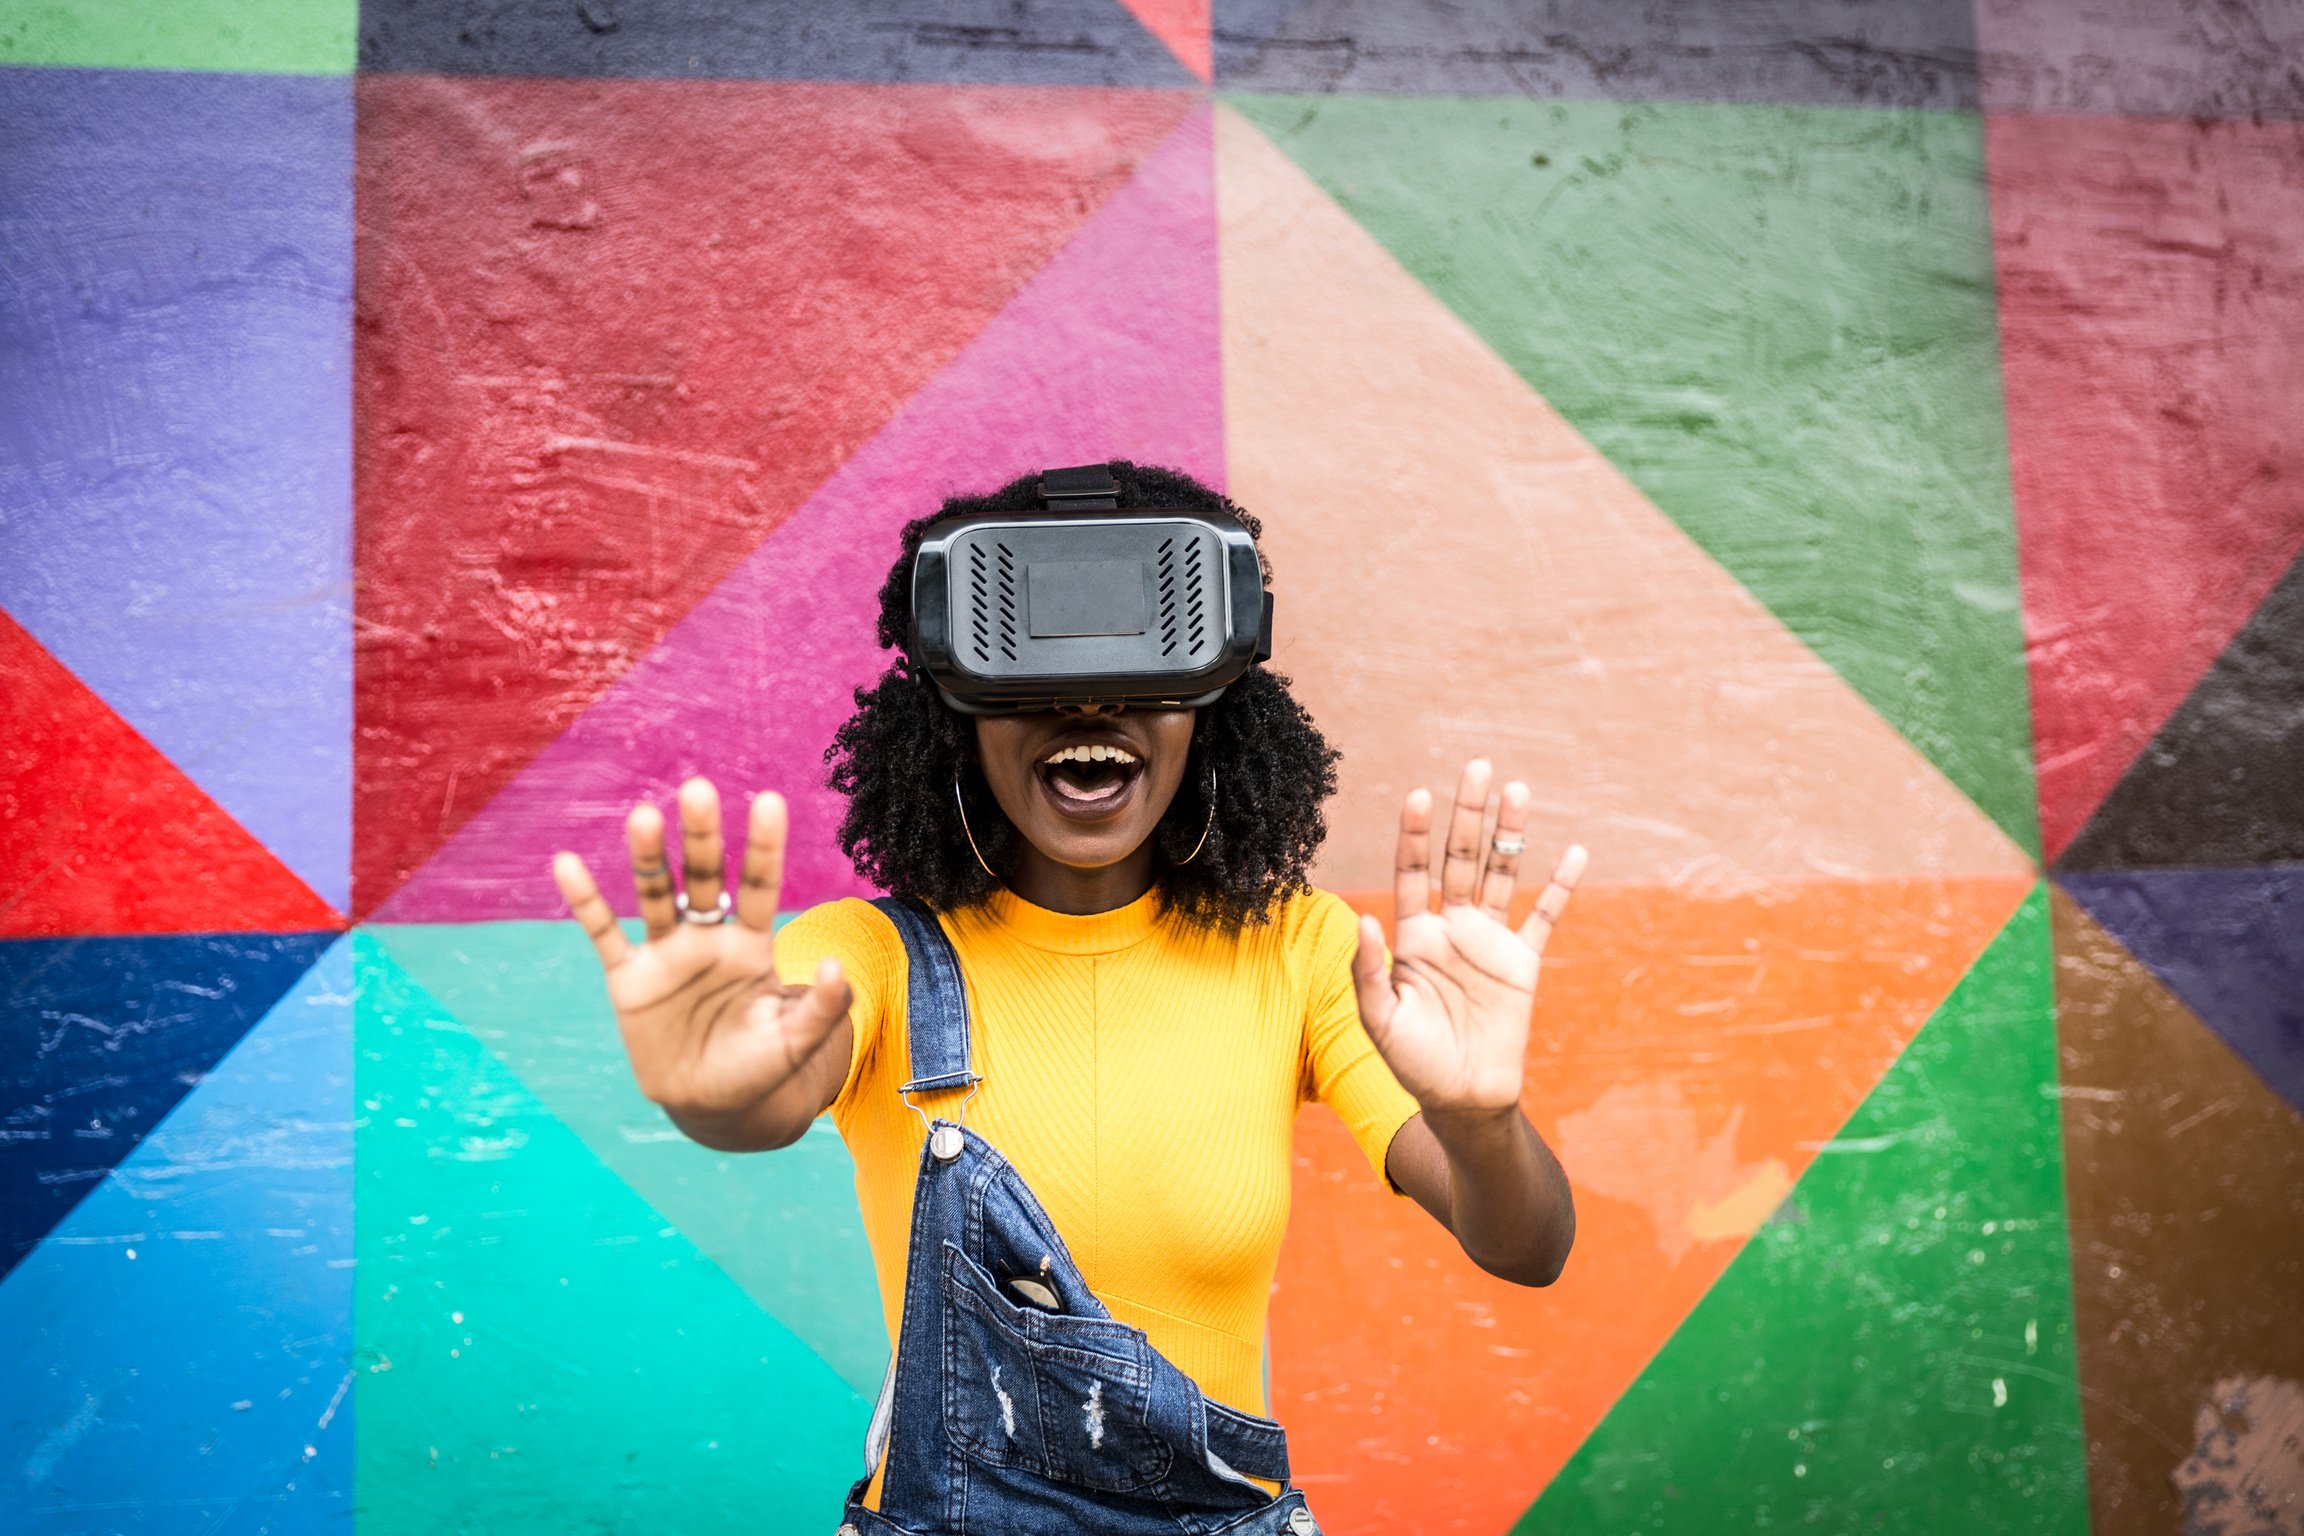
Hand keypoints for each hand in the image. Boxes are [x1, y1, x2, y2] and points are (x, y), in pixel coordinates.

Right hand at [551, 779, 851, 1143]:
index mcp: (752, 944)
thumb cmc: (762, 1067)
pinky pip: (603, 934)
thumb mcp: (798, 1041)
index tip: (770, 801)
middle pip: (705, 877)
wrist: (713, 1104)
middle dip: (702, 837)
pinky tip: (567, 863)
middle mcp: (708, 937)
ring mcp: (667, 953)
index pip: (759, 885)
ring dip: (648, 857)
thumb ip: (821, 1006)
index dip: (764, 846)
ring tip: (643, 815)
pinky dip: (586, 901)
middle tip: (699, 789)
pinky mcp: (628, 978)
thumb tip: (837, 965)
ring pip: (655, 894)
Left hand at [1352, 759, 1585, 1115]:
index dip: (1415, 835)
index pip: (1412, 872)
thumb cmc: (1413, 1064)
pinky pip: (1545, 917)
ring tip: (1518, 791)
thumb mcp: (1379, 1021)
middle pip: (1459, 858)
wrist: (1463, 1100)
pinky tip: (1576, 853)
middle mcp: (1451, 928)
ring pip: (1501, 875)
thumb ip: (1368, 971)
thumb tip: (1362, 918)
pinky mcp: (1522, 963)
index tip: (1419, 796)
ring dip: (1510, 834)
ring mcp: (1489, 942)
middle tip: (1476, 766)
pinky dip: (1560, 886)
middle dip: (1467, 814)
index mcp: (1413, 936)